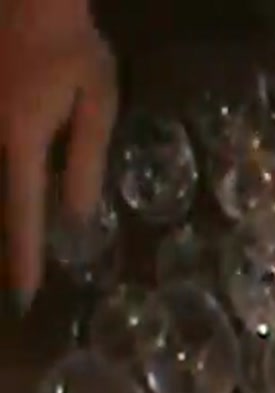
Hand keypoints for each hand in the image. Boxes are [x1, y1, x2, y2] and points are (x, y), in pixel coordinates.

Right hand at [0, 0, 116, 308]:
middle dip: (4, 245)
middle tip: (14, 292)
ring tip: (13, 254)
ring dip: (5, 216)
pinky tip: (14, 197)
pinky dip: (4, 187)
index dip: (23, 259)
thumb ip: (86, 160)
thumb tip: (77, 217)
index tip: (23, 298)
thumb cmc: (71, 45)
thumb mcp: (98, 102)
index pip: (21, 213)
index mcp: (18, 139)